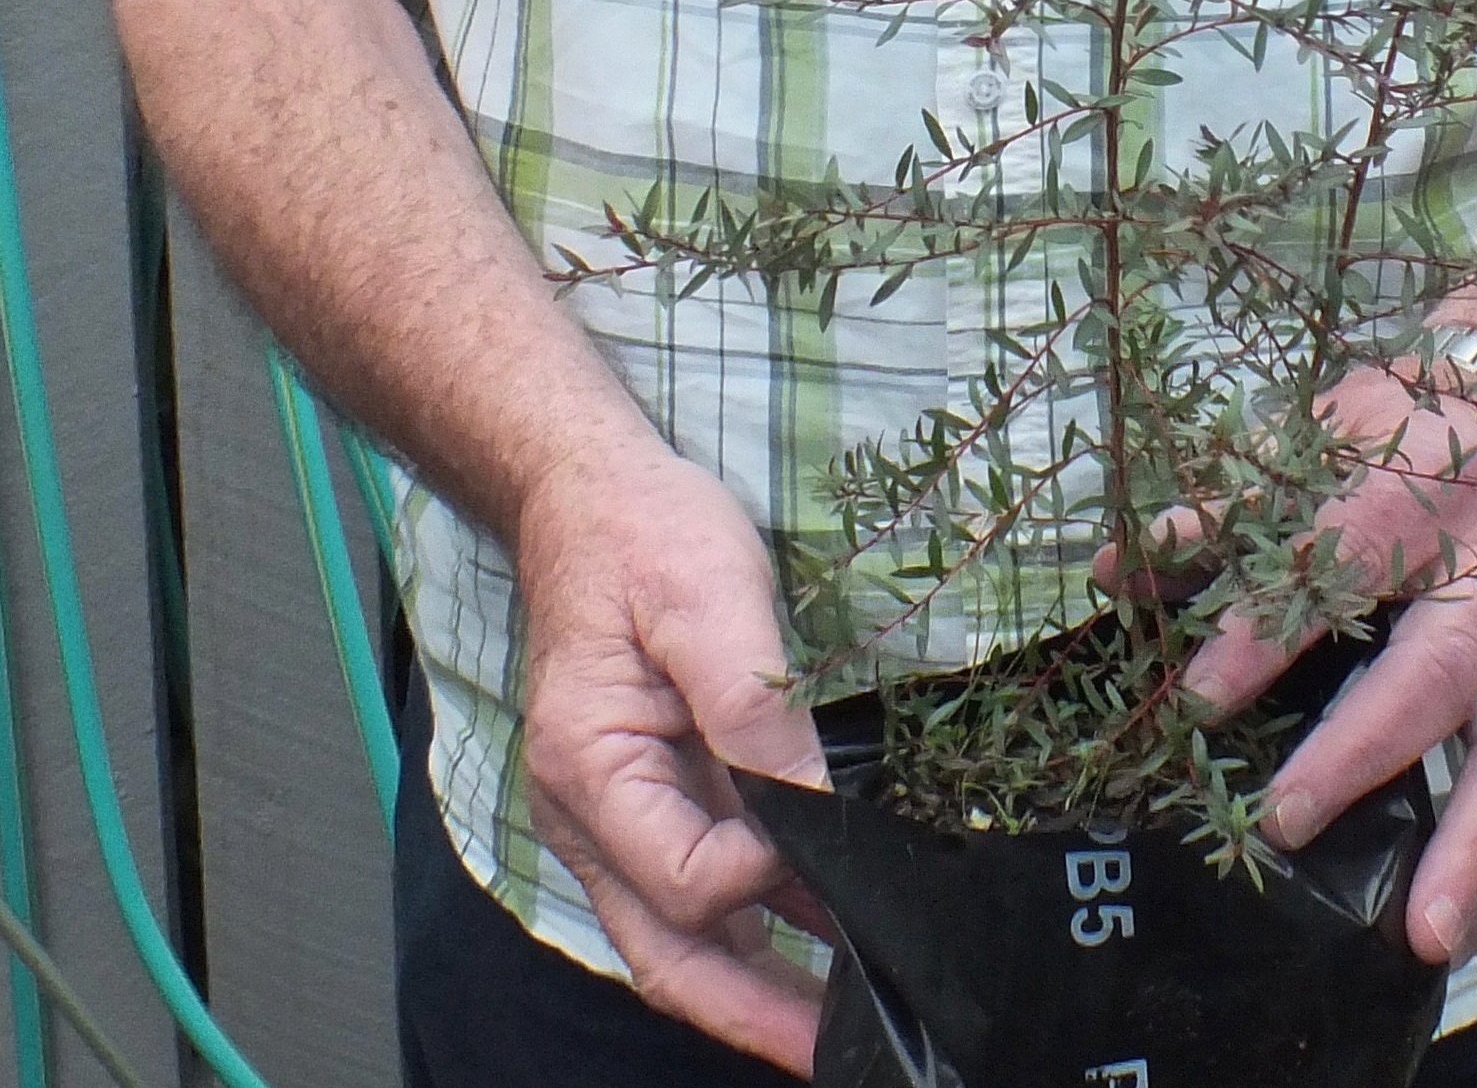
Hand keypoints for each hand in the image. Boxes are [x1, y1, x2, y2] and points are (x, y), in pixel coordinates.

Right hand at [515, 432, 831, 1075]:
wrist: (589, 491)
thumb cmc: (640, 533)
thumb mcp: (708, 596)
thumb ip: (754, 707)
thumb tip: (812, 809)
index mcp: (591, 770)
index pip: (685, 878)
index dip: (763, 871)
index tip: (821, 829)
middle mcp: (592, 813)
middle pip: (666, 951)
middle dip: (748, 1014)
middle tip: (831, 1052)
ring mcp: (616, 812)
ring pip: (679, 932)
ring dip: (755, 983)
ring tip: (839, 1020)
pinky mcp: (650, 793)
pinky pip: (695, 882)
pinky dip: (753, 920)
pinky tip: (817, 931)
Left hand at [1179, 365, 1476, 970]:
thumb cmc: (1390, 433)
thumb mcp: (1305, 440)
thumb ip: (1218, 510)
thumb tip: (1112, 567)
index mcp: (1411, 497)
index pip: (1334, 565)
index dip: (1264, 630)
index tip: (1199, 696)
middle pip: (1438, 670)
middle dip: (1365, 752)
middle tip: (1286, 825)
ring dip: (1476, 846)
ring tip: (1426, 937)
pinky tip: (1462, 928)